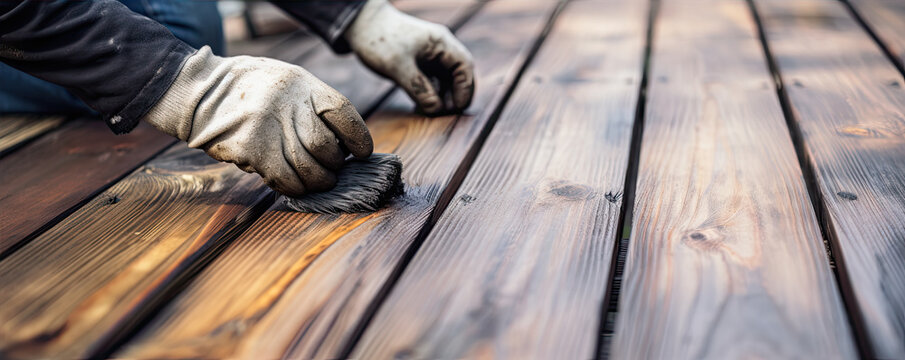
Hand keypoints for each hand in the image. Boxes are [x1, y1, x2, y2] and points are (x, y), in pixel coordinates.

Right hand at [143, 46, 372, 196]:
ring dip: (318, 181)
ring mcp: (268, 129)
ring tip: (318, 180)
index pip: (343, 112)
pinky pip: (285, 180)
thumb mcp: (286, 80)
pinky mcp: (251, 151)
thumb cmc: (250, 88)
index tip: (362, 152)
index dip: (358, 137)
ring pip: (309, 169)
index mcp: (301, 84)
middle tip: (332, 168)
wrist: (199, 90)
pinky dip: (296, 189)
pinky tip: (296, 185)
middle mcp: (287, 105)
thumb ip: (313, 104)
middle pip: (326, 147)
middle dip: (334, 164)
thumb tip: (344, 142)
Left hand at [344, 0, 474, 114]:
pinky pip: (432, 81)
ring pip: (445, 80)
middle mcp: (439, 48)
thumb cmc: (378, 39)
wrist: (360, 25)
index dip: (465, 89)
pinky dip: (430, 94)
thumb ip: (419, 88)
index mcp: (440, 42)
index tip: (457, 108)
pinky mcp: (420, 63)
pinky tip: (421, 108)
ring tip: (431, 114)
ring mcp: (430, 56)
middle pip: (459, 74)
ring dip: (442, 97)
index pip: (464, 66)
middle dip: (455, 95)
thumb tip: (437, 110)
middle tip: (447, 116)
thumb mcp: (397, 66)